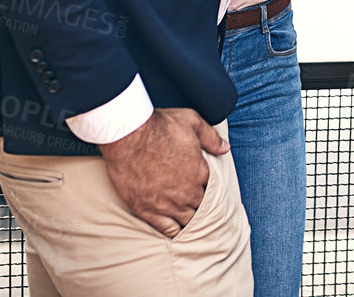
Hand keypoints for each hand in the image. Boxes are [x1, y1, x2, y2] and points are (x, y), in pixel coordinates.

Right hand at [97, 107, 226, 236]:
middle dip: (200, 205)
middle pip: (201, 207)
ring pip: (187, 221)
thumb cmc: (159, 126)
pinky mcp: (147, 210)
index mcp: (200, 172)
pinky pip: (167, 229)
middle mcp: (187, 192)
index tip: (202, 186)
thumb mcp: (192, 121)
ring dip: (189, 219)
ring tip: (188, 220)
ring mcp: (167, 204)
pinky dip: (173, 231)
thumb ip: (211, 137)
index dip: (207, 187)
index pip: (212, 188)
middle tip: (196, 204)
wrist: (128, 135)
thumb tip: (225, 148)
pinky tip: (176, 231)